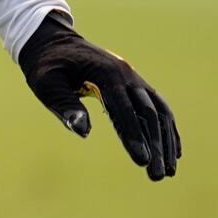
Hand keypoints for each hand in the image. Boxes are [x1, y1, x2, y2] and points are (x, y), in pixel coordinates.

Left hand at [19, 12, 180, 180]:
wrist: (51, 40)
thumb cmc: (45, 64)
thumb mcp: (46, 83)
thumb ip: (65, 105)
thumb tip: (83, 131)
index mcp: (104, 72)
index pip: (124, 108)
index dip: (134, 135)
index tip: (142, 161)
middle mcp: (125, 74)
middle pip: (147, 113)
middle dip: (154, 146)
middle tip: (157, 176)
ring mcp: (132, 78)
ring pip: (158, 112)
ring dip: (165, 142)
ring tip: (168, 172)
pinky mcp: (134, 83)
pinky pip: (157, 107)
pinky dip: (166, 129)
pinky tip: (172, 151)